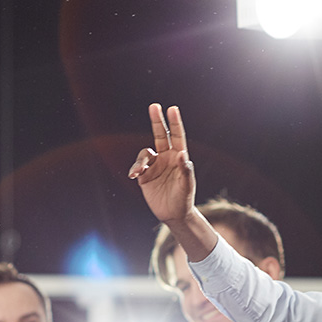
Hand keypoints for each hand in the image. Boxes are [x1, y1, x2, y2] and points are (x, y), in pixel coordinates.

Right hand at [129, 104, 196, 224]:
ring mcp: (154, 166)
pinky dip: (135, 168)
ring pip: (144, 154)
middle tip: (154, 106)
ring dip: (141, 160)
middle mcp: (166, 158)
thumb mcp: (187, 185)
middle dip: (157, 121)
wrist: (174, 215)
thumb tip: (182, 154)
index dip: (174, 122)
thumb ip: (185, 169)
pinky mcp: (144, 176)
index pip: (176, 136)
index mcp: (178, 157)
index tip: (172, 109)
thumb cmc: (184, 198)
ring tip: (139, 171)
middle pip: (160, 135)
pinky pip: (137, 167)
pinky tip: (135, 175)